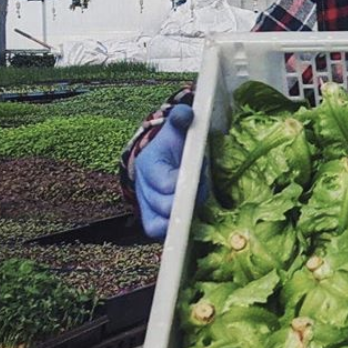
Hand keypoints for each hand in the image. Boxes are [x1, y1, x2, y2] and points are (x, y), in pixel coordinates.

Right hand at [135, 105, 207, 239]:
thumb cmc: (173, 145)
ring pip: (160, 225)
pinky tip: (192, 222)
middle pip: (165, 206)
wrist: (162, 160)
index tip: (201, 172)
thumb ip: (181, 119)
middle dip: (189, 199)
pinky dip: (175, 232)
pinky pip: (159, 234)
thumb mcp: (176, 129)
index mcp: (149, 166)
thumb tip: (185, 113)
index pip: (166, 183)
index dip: (186, 182)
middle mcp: (144, 189)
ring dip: (183, 218)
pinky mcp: (154, 220)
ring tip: (198, 204)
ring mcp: (147, 207)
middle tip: (204, 187)